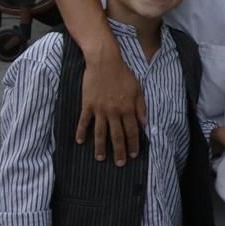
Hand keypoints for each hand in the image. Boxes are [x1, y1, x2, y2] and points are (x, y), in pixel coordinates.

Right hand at [75, 47, 145, 163]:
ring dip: (100, 147)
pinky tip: (80, 141)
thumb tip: (145, 123)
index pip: (132, 131)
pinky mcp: (88, 105)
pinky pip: (84, 121)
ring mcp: (100, 110)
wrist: (104, 62)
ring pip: (100, 132)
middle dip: (119, 151)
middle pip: (117, 136)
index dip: (133, 144)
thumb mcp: (138, 89)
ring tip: (100, 158)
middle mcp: (114, 112)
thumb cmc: (123, 74)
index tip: (133, 155)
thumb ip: (141, 107)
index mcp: (128, 108)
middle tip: (119, 164)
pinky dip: (81, 132)